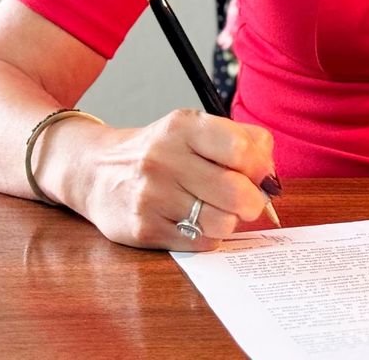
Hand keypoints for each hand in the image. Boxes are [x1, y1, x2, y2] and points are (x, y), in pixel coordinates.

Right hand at [49, 109, 279, 250]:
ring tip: (217, 210)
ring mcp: (152, 196)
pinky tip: (195, 221)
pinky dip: (208, 236)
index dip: (260, 167)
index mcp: (183, 127)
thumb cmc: (159, 150)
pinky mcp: (143, 229)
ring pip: (220, 222)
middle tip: (247, 201)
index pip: (240, 148)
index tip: (261, 175)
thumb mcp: (195, 128)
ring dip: (229, 221)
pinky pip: (199, 242)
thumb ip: (242, 139)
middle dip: (252, 201)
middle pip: (235, 191)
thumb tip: (271, 171)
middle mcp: (165, 159)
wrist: (97, 171)